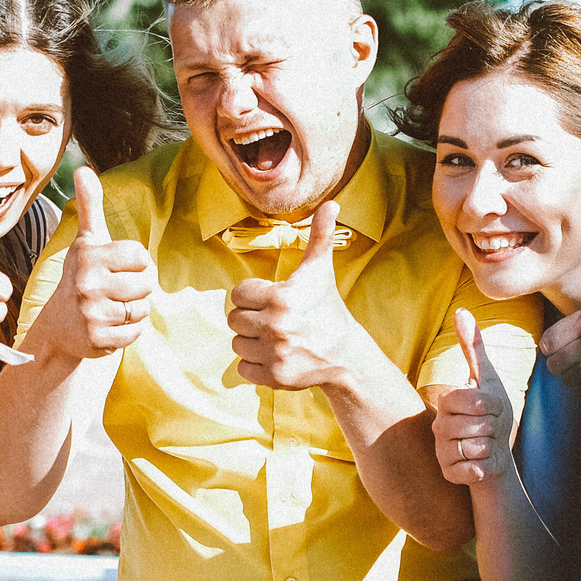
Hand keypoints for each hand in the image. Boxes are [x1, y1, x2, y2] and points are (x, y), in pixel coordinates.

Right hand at [37, 165, 156, 360]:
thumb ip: (89, 205)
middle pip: (146, 283)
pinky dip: (128, 332)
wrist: (59, 327)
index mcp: (89, 255)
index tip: (115, 268)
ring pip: (142, 309)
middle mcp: (87, 282)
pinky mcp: (97, 339)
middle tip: (113, 292)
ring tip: (112, 308)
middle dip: (136, 289)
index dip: (135, 263)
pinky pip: (135, 333)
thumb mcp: (86, 241)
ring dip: (133, 311)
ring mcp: (91, 312)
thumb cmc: (80, 276)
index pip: (141, 255)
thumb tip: (83, 169)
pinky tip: (110, 326)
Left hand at [226, 203, 365, 388]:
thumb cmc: (327, 308)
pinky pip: (243, 369)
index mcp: (281, 298)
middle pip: (234, 319)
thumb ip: (320, 236)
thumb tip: (332, 203)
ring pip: (236, 344)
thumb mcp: (320, 271)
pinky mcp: (275, 377)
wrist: (346, 354)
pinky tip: (274, 356)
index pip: (238, 294)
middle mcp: (276, 326)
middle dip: (250, 318)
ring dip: (251, 341)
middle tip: (273, 320)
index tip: (272, 299)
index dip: (253, 296)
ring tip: (274, 338)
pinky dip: (254, 365)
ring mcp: (275, 354)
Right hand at [432, 308, 514, 484]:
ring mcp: (441, 451)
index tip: (491, 409)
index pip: (474, 400)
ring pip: (477, 447)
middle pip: (478, 424)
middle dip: (494, 428)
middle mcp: (438, 426)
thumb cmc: (491, 415)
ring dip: (491, 447)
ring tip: (485, 445)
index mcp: (446, 402)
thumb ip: (473, 346)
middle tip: (489, 429)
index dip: (493, 406)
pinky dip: (484, 467)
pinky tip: (481, 464)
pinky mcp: (449, 473)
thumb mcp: (486, 379)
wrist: (495, 454)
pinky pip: (473, 470)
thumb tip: (462, 310)